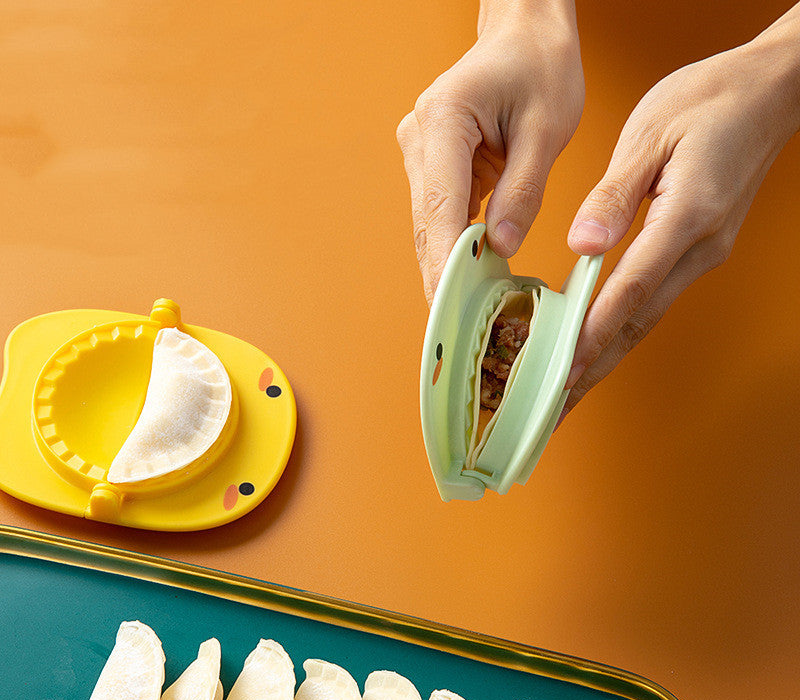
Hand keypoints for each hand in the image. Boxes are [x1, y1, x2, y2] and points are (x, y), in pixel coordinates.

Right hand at [396, 1, 582, 304]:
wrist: (522, 34)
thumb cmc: (539, 66)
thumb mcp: (546, 127)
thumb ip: (523, 190)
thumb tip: (499, 247)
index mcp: (444, 122)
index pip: (441, 208)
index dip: (445, 264)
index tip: (450, 311)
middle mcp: (420, 141)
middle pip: (428, 226)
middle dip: (443, 280)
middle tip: (458, 335)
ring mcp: (421, 155)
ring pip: (430, 229)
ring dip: (447, 272)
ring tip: (466, 320)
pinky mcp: (432, 168)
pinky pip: (441, 219)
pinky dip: (455, 252)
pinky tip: (471, 284)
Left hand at [561, 15, 799, 418]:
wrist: (769, 90)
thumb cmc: (710, 101)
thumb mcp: (651, 134)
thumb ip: (614, 195)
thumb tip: (582, 243)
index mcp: (686, 217)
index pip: (630, 289)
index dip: (594, 333)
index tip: (561, 369)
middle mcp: (699, 249)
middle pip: (637, 323)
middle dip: (593, 370)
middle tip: (555, 411)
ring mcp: (702, 255)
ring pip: (645, 320)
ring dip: (604, 360)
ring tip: (566, 394)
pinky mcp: (697, 252)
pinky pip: (651, 302)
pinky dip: (619, 332)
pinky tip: (595, 348)